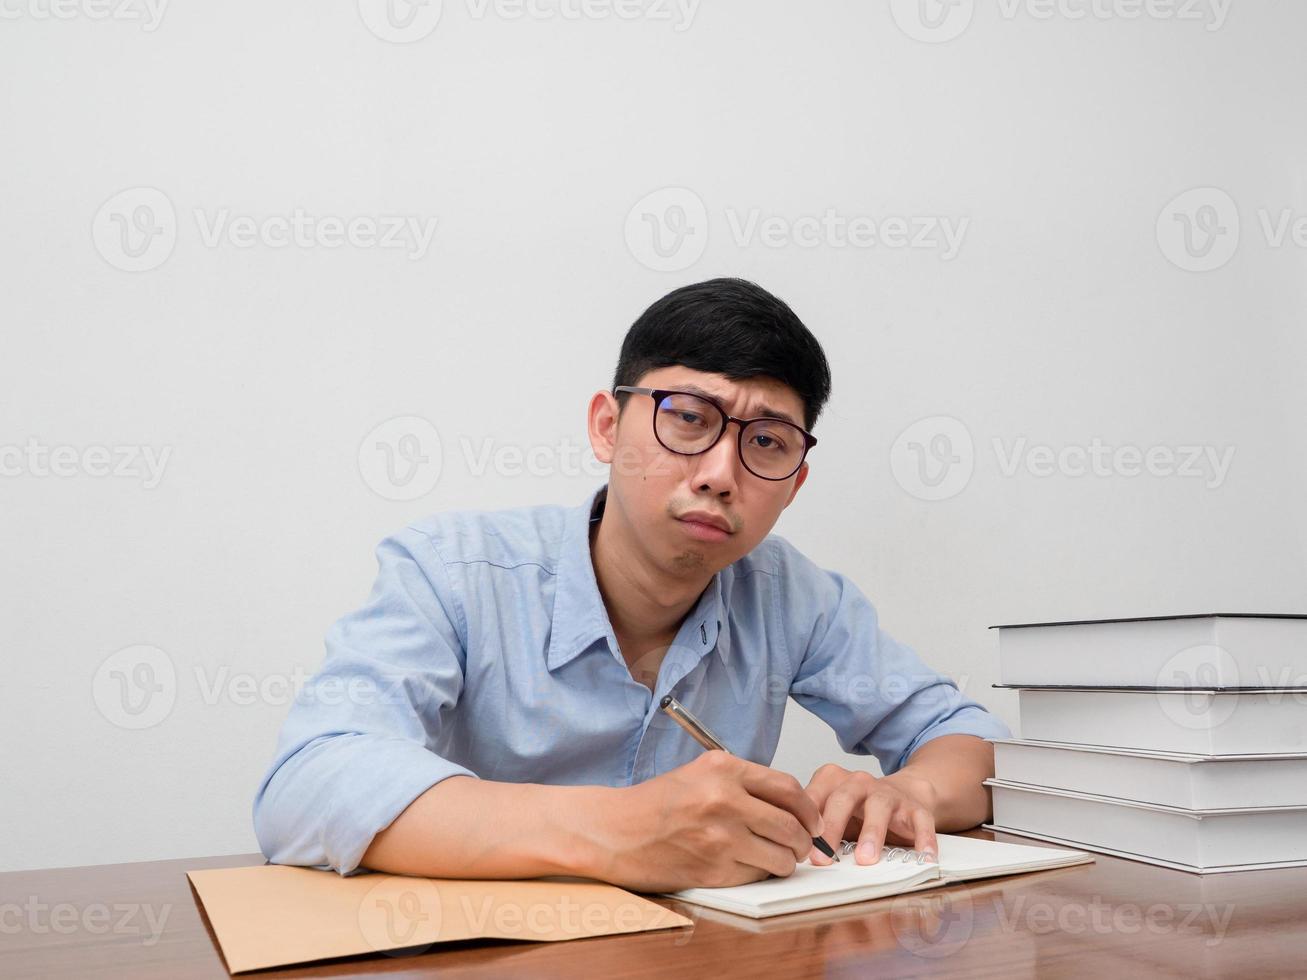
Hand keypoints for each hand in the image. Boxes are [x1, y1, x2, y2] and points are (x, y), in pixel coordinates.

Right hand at [591, 751, 824, 891]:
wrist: (614, 831)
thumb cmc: (654, 804)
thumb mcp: (699, 773)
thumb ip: (742, 782)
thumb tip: (789, 805)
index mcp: (723, 768)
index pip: (788, 787)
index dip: (808, 808)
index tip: (812, 820)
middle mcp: (724, 799)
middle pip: (791, 824)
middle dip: (804, 839)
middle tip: (803, 845)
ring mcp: (720, 836)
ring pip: (781, 855)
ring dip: (786, 861)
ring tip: (778, 859)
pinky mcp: (713, 869)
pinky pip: (756, 875)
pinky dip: (760, 874)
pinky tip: (750, 866)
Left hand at [802, 763, 937, 865]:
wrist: (905, 794)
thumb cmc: (860, 810)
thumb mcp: (833, 813)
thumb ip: (815, 827)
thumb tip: (793, 852)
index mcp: (833, 781)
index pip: (814, 797)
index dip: (805, 821)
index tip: (799, 846)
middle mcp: (860, 783)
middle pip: (843, 799)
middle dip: (832, 828)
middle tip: (824, 858)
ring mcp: (889, 794)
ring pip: (880, 808)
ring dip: (872, 833)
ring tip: (866, 860)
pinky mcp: (916, 808)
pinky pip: (921, 821)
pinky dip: (923, 838)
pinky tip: (922, 857)